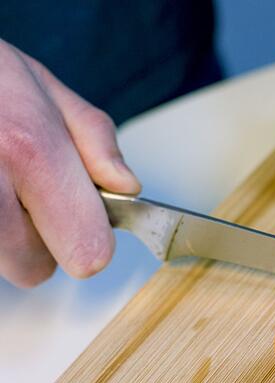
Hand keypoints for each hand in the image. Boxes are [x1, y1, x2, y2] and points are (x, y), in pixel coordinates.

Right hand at [0, 40, 140, 287]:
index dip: (89, 238)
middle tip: (21, 193)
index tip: (82, 219)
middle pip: (32, 268)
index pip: (86, 249)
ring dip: (4, 234)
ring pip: (1, 261)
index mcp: (28, 149)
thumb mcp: (42, 87)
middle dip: (36, 239)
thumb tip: (126, 186)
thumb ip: (95, 141)